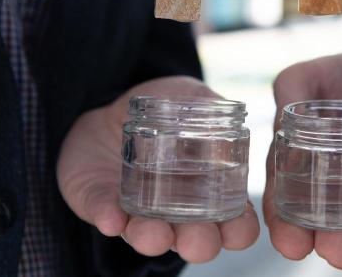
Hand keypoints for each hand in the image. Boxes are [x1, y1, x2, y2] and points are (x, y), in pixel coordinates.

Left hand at [56, 76, 259, 262]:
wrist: (111, 108)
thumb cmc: (165, 108)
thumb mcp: (189, 97)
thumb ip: (207, 104)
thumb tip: (222, 112)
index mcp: (210, 190)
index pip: (233, 222)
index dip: (240, 231)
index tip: (238, 230)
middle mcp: (178, 211)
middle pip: (195, 239)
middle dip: (199, 244)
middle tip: (197, 241)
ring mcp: (139, 212)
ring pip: (148, 235)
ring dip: (152, 239)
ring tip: (154, 236)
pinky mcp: (101, 205)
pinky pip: (104, 215)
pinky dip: (110, 219)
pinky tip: (112, 219)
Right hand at [264, 53, 341, 268]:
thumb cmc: (335, 78)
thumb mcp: (301, 78)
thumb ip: (287, 98)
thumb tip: (288, 126)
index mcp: (298, 172)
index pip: (286, 209)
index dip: (286, 230)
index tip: (292, 244)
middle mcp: (333, 192)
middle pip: (329, 230)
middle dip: (335, 245)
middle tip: (341, 252)